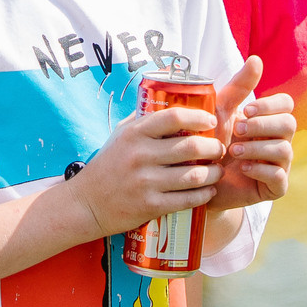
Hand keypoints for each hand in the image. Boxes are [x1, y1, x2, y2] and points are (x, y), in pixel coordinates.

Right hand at [61, 102, 227, 238]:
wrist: (86, 204)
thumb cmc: (107, 165)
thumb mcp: (120, 136)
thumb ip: (143, 121)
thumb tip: (170, 100)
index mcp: (134, 134)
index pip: (174, 117)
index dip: (199, 118)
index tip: (211, 122)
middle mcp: (140, 156)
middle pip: (191, 146)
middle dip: (214, 148)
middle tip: (220, 149)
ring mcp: (146, 182)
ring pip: (194, 175)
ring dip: (213, 173)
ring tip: (218, 170)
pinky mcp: (150, 206)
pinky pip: (187, 199)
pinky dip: (203, 194)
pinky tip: (208, 191)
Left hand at [207, 54, 294, 211]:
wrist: (196, 179)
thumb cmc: (210, 141)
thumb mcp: (220, 111)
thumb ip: (239, 87)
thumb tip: (256, 59)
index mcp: (268, 120)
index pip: (286, 105)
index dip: (270, 105)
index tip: (247, 110)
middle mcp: (278, 140)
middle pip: (289, 124)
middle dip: (263, 125)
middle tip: (238, 130)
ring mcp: (278, 165)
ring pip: (285, 150)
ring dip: (258, 148)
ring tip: (234, 151)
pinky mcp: (273, 188)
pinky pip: (280, 177)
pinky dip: (262, 170)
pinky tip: (243, 167)